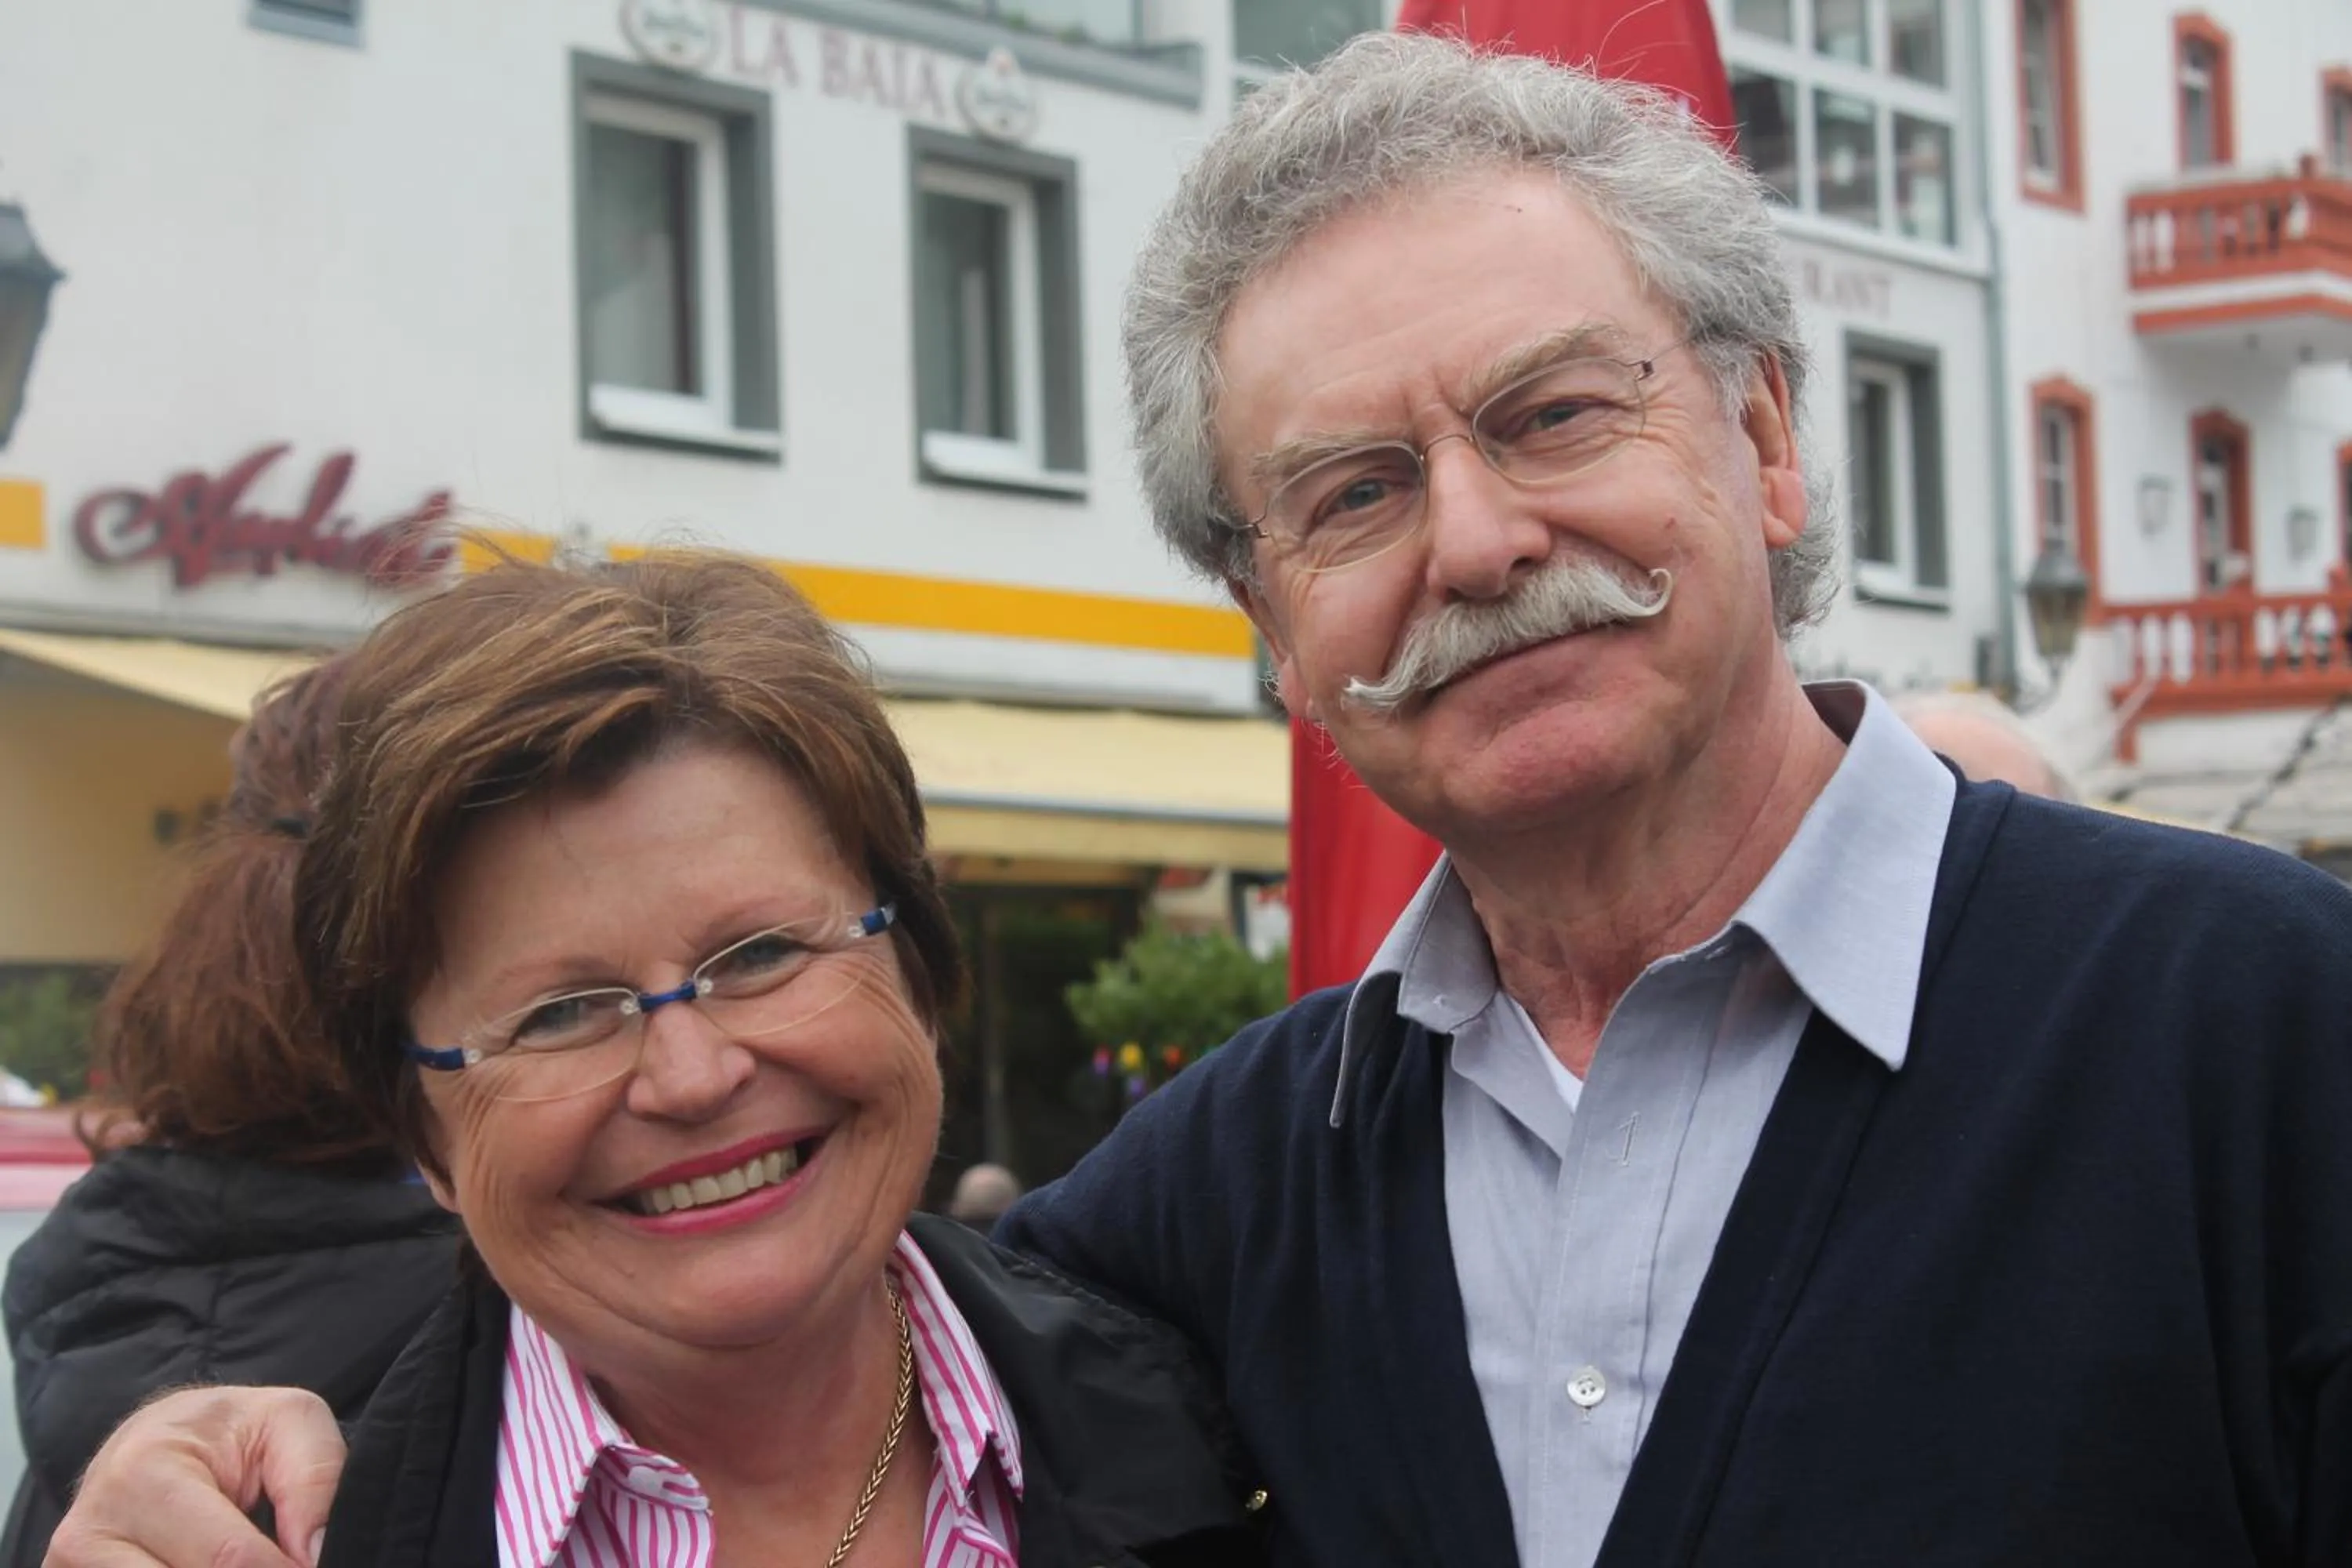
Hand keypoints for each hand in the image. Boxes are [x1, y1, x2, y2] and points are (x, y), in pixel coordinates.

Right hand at [43, 1388, 346, 1567]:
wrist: (151, 1439)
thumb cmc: (222, 1431)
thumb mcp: (286, 1420)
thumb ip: (314, 1479)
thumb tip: (312, 1555)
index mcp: (142, 1473)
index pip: (227, 1559)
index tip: (311, 1564)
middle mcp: (90, 1532)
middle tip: (285, 1560)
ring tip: (248, 1558)